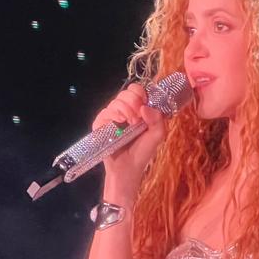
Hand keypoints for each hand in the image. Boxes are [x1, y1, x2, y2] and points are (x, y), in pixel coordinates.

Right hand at [90, 83, 166, 199]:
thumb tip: (146, 107)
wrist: (128, 168)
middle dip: (134, 103)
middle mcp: (123, 110)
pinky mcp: (100, 124)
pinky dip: (114, 115)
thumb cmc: (143, 152)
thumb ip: (158, 119)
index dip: (141, 94)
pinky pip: (105, 112)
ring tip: (131, 125)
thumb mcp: (157, 135)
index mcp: (136, 109)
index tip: (145, 105)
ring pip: (116, 101)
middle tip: (138, 119)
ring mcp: (111, 116)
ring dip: (126, 110)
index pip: (136, 89)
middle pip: (126, 92)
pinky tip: (120, 123)